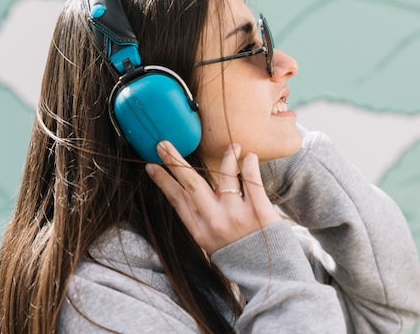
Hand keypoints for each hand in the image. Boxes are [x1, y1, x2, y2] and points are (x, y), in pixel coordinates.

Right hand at [145, 141, 281, 254]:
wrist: (268, 276)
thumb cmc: (239, 255)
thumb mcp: (211, 243)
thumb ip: (202, 218)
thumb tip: (191, 190)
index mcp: (200, 231)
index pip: (177, 200)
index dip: (163, 181)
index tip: (151, 165)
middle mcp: (215, 222)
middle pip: (192, 184)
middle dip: (175, 162)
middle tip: (165, 144)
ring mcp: (237, 216)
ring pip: (226, 176)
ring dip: (228, 157)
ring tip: (234, 146)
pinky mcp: (260, 212)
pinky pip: (252, 181)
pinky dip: (249, 165)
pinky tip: (249, 157)